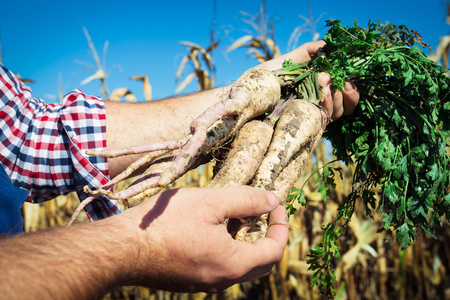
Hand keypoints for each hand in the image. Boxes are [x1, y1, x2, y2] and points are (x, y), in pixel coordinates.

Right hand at [122, 186, 287, 291]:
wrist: (122, 249)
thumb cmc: (167, 223)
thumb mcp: (211, 202)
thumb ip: (246, 200)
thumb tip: (272, 200)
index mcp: (233, 264)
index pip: (274, 250)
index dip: (281, 225)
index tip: (275, 204)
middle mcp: (222, 281)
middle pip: (260, 263)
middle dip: (267, 237)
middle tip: (262, 212)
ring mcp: (204, 284)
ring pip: (238, 266)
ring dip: (245, 242)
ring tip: (236, 215)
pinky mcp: (188, 280)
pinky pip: (219, 267)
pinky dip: (227, 249)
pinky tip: (212, 228)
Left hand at [258, 41, 359, 126]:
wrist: (245, 98)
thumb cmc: (264, 81)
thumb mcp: (285, 64)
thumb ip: (305, 54)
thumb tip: (325, 44)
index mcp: (319, 92)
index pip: (347, 95)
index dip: (351, 90)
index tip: (345, 79)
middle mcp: (318, 107)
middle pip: (345, 107)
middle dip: (340, 92)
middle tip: (326, 79)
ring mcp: (311, 119)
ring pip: (336, 115)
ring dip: (332, 100)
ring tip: (321, 85)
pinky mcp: (303, 130)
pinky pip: (322, 125)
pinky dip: (323, 115)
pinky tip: (317, 103)